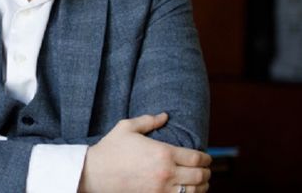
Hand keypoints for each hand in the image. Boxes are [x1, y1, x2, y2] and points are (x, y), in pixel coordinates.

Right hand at [79, 114, 210, 192]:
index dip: (206, 158)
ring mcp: (161, 190)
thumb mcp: (127, 127)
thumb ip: (148, 120)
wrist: (94, 174)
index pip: (196, 158)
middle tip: (207, 171)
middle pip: (199, 176)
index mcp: (163, 153)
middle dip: (206, 173)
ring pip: (193, 192)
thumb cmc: (110, 149)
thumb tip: (165, 116)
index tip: (207, 158)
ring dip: (201, 187)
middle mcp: (166, 173)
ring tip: (201, 183)